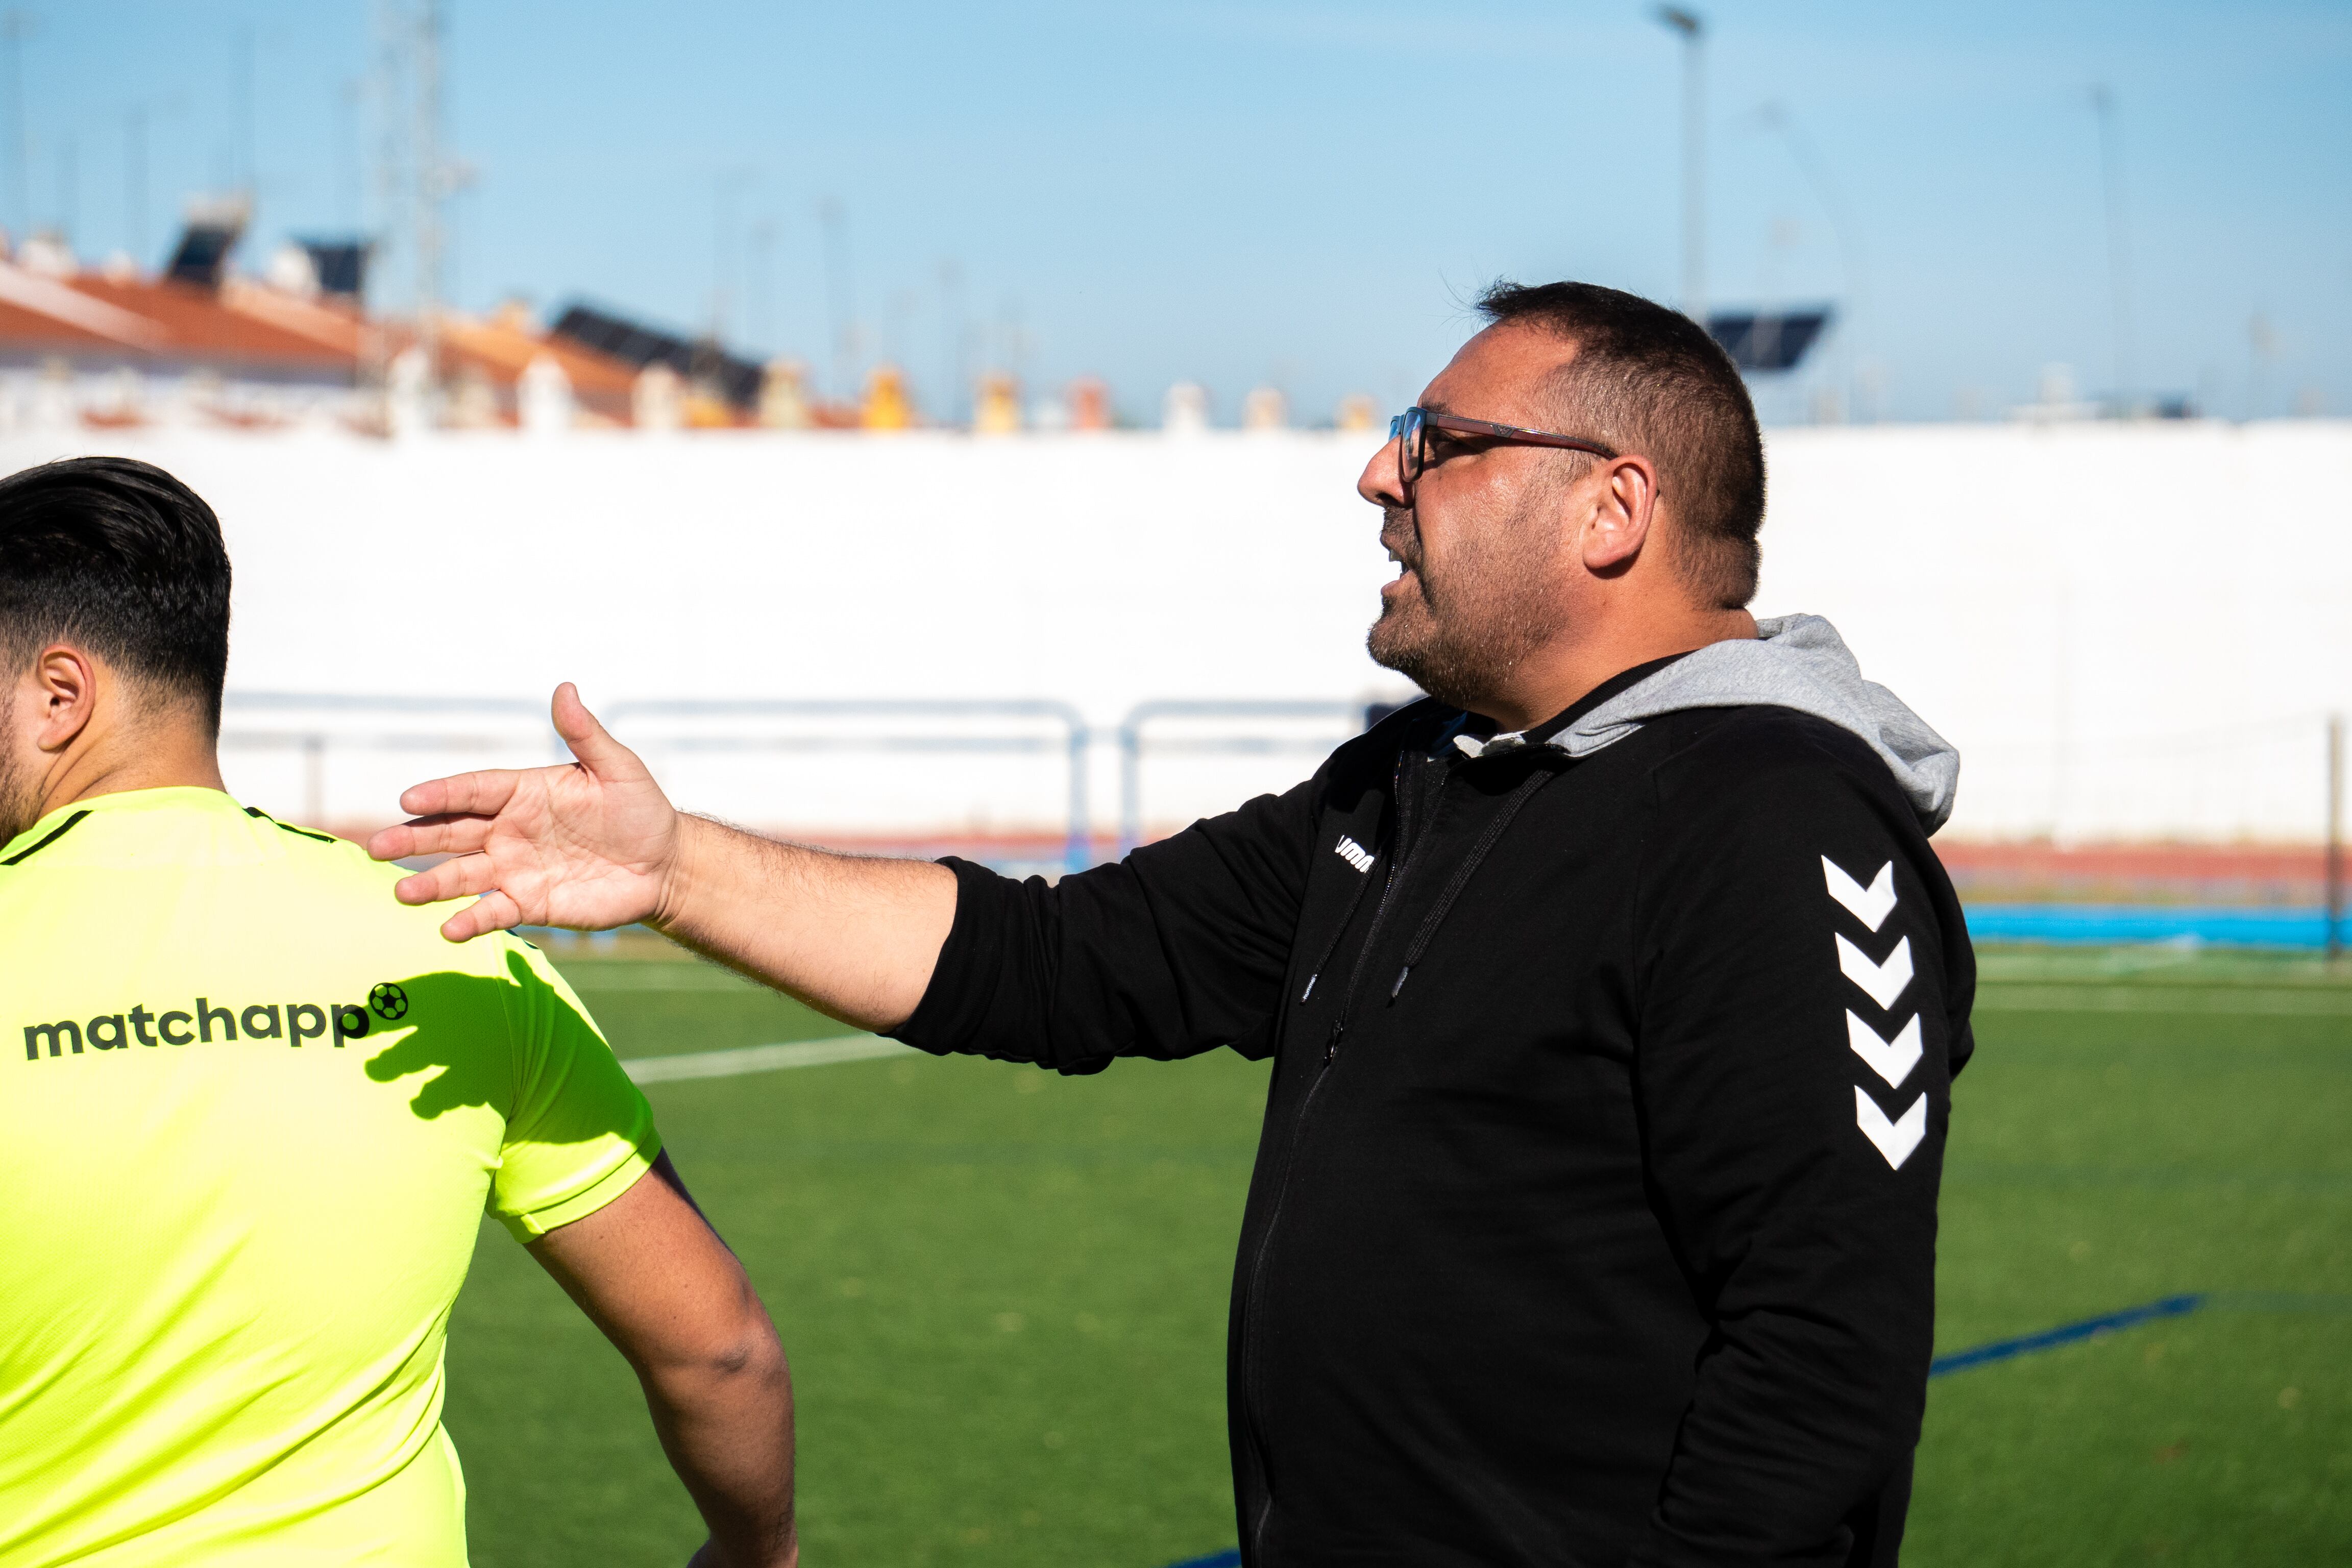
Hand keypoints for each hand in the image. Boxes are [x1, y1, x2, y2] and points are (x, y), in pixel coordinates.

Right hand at [367, 683, 683, 941]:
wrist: (664, 864)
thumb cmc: (640, 810)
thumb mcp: (618, 768)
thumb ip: (586, 735)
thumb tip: (565, 688)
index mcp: (523, 792)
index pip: (473, 790)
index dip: (441, 794)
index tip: (409, 798)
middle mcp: (508, 830)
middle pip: (451, 833)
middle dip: (414, 839)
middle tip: (376, 848)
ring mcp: (514, 868)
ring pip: (462, 874)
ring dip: (431, 883)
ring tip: (402, 892)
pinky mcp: (528, 902)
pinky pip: (492, 910)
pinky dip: (470, 920)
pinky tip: (449, 929)